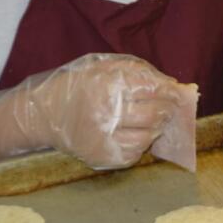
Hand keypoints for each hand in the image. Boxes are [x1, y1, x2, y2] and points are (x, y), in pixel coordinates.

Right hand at [0, 53, 185, 168]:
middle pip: (153, 114)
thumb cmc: (79, 84)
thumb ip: (138, 71)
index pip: (151, 88)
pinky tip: (137, 134)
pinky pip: (134, 153)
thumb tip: (173, 85)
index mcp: (106, 85)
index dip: (169, 91)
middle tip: (170, 107)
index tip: (177, 92)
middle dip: (167, 110)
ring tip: (156, 120)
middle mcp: (105, 112)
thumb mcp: (103, 66)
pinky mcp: (100, 156)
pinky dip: (142, 144)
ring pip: (147, 136)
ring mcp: (102, 138)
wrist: (45, 112)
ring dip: (157, 128)